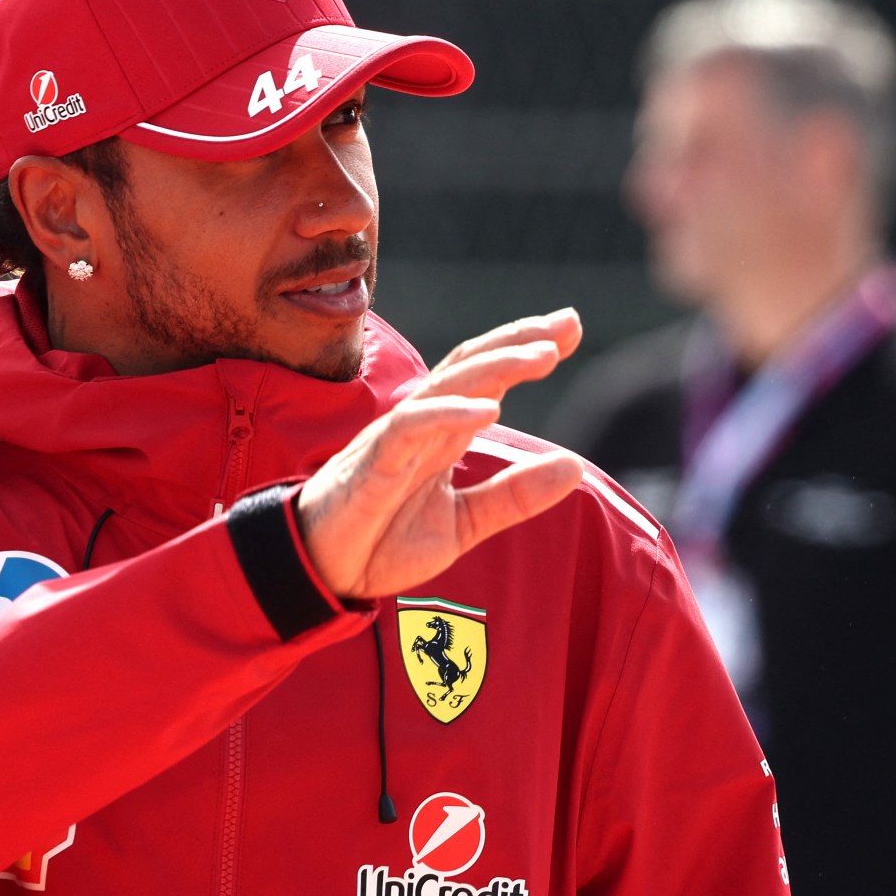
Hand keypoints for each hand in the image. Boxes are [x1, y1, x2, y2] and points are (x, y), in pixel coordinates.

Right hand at [298, 311, 586, 599]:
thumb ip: (514, 496)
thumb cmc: (381, 541)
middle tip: (568, 322)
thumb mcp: (463, 524)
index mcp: (442, 435)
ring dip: (495, 366)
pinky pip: (410, 427)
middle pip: (470, 366)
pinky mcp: (373, 462)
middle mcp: (421, 426)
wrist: (320, 573)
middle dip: (518, 339)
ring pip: (445, 386)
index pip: (485, 377)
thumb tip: (575, 466)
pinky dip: (448, 413)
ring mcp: (395, 439)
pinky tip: (489, 409)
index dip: (523, 350)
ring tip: (542, 354)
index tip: (571, 329)